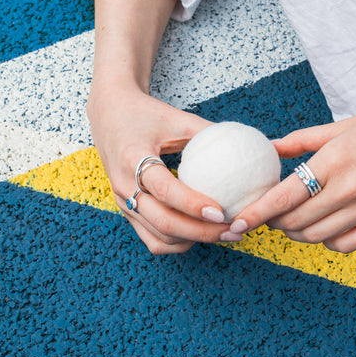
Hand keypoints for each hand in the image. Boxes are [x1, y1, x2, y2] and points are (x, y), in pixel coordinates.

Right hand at [87, 83, 237, 254]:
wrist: (109, 115)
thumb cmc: (146, 114)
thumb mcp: (178, 118)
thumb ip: (209, 133)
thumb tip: (246, 146)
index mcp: (133, 158)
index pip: (164, 190)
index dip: (193, 205)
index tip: (222, 212)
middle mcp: (123, 186)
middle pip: (163, 222)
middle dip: (202, 232)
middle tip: (234, 229)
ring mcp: (122, 202)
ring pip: (159, 236)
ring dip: (193, 240)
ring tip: (225, 233)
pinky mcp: (126, 211)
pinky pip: (152, 238)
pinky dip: (177, 242)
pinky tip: (201, 233)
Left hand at [231, 96, 355, 252]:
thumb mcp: (343, 126)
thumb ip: (302, 141)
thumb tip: (269, 149)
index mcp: (335, 160)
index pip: (284, 196)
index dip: (255, 214)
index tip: (236, 223)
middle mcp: (351, 188)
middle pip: (296, 221)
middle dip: (274, 222)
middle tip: (266, 216)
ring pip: (318, 237)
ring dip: (298, 233)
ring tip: (292, 221)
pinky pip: (345, 245)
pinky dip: (327, 241)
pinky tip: (324, 227)